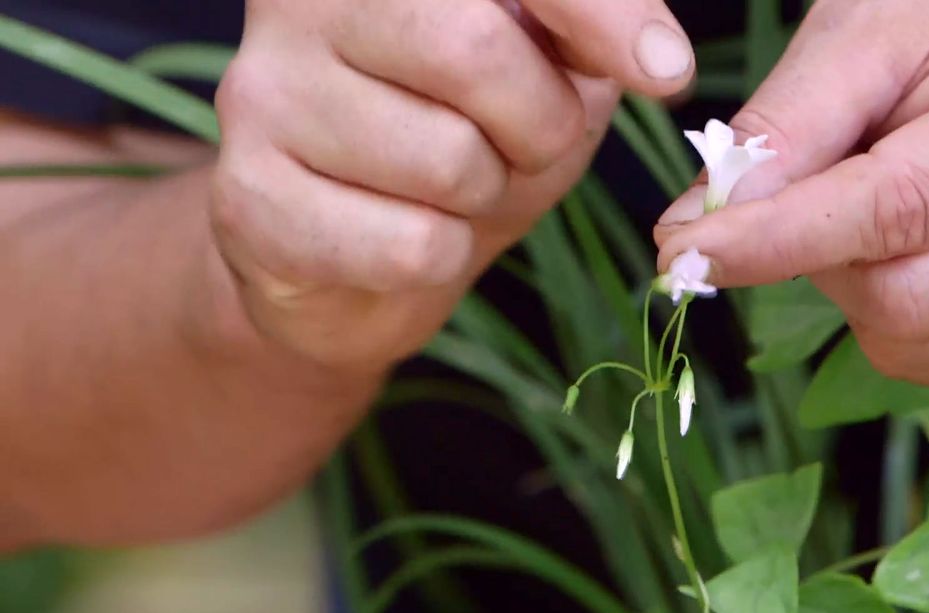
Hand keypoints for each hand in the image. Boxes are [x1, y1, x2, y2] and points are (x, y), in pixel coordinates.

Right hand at [212, 0, 693, 370]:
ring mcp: (261, 95)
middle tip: (531, 143)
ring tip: (456, 188)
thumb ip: (590, 33)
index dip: (603, 10)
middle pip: (474, 52)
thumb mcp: (544, 67)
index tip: (665, 72)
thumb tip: (659, 63)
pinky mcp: (249, 198)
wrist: (354, 255)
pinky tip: (407, 237)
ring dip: (487, 197)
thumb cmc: (461, 136)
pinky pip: (409, 244)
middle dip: (542, 122)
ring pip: (448, 161)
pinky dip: (442, 257)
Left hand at [656, 0, 928, 386]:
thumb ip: (782, 131)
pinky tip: (912, 251)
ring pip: (911, 343)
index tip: (682, 251)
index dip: (774, 240)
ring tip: (876, 210)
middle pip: (899, 300)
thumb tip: (690, 232)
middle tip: (811, 198)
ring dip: (853, 291)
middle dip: (818, 261)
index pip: (892, 211)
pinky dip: (893, 322)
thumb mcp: (866, 34)